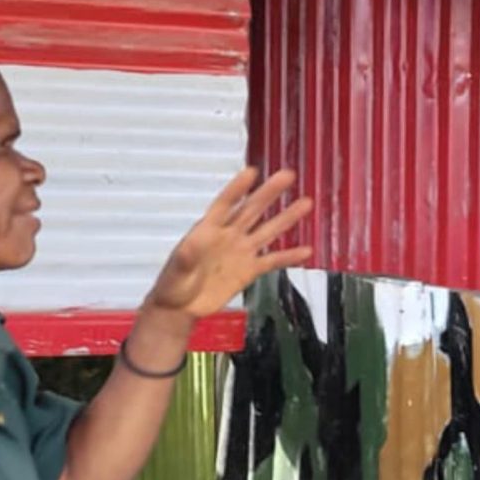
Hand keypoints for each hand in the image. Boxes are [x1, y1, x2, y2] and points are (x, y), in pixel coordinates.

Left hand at [146, 169, 315, 319]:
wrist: (180, 308)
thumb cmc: (172, 286)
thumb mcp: (175, 272)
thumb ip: (185, 258)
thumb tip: (189, 246)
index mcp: (208, 231)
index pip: (225, 204)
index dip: (238, 188)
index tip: (252, 172)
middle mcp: (228, 236)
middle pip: (252, 210)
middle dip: (269, 193)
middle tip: (287, 175)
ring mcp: (241, 252)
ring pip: (268, 231)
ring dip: (286, 217)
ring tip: (305, 203)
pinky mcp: (249, 270)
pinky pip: (273, 261)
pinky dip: (289, 256)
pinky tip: (306, 251)